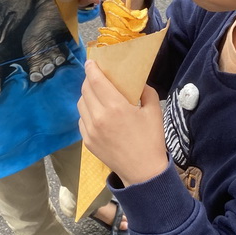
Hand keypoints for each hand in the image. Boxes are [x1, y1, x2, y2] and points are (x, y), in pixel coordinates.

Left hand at [78, 60, 166, 186]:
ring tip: (97, 95)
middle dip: (89, 80)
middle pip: (85, 90)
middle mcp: (99, 117)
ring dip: (87, 96)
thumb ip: (145, 91)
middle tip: (96, 77)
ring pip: (81, 104)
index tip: (91, 62)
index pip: (96, 81)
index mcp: (116, 107)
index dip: (91, 68)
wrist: (143, 172)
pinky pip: (82, 120)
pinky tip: (97, 113)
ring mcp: (90, 130)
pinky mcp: (87, 141)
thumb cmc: (151, 140)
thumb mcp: (154, 111)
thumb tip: (137, 82)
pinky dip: (87, 112)